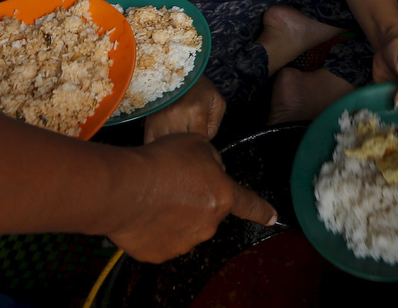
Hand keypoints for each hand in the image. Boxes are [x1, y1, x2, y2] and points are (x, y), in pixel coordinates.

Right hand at [107, 134, 276, 262]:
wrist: (124, 188)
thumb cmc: (161, 162)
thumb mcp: (196, 144)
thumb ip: (210, 160)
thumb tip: (209, 169)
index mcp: (222, 196)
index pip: (249, 204)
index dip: (262, 211)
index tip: (273, 218)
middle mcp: (208, 224)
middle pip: (206, 212)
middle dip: (194, 201)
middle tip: (172, 186)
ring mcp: (184, 242)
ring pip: (183, 228)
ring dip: (173, 216)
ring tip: (153, 198)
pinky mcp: (160, 254)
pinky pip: (161, 240)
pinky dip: (154, 230)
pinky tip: (142, 214)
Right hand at [144, 76, 225, 142]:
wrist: (179, 74)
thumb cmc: (200, 89)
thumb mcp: (217, 102)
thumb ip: (215, 124)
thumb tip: (205, 142)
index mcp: (196, 111)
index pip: (201, 141)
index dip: (204, 146)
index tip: (203, 143)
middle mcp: (177, 116)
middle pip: (184, 147)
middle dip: (190, 150)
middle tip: (192, 146)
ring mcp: (161, 120)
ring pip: (168, 147)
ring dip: (174, 150)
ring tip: (179, 146)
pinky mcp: (150, 123)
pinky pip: (152, 144)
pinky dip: (159, 149)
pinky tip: (166, 146)